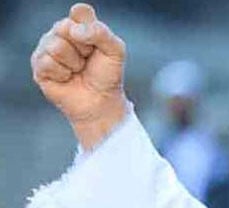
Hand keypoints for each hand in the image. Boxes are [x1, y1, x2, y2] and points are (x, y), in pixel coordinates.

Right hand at [31, 3, 127, 148]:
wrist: (100, 101)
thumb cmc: (107, 75)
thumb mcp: (115, 50)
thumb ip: (101, 32)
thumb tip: (75, 30)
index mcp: (79, 25)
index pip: (80, 11)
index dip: (88, 27)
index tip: (95, 42)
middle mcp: (60, 33)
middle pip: (65, 27)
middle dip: (83, 47)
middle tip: (87, 59)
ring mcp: (47, 48)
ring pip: (56, 46)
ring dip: (74, 62)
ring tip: (78, 69)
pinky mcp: (39, 66)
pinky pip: (48, 62)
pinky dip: (63, 73)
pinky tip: (67, 78)